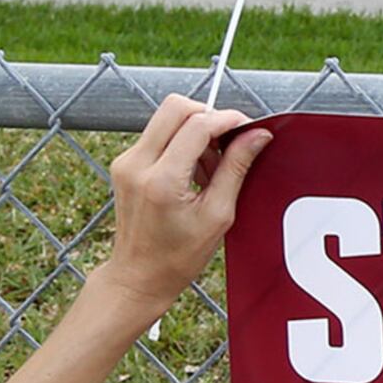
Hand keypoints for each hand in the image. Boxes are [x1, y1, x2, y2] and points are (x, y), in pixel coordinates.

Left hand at [96, 92, 272, 305]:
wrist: (139, 275)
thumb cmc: (178, 256)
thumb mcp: (217, 215)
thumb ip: (235, 168)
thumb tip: (257, 136)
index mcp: (162, 180)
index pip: (197, 125)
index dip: (228, 119)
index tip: (248, 127)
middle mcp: (137, 164)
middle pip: (176, 107)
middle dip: (209, 116)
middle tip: (229, 142)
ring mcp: (127, 161)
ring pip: (167, 118)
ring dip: (196, 131)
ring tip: (212, 168)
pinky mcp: (125, 163)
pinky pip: (158, 135)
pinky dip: (182, 143)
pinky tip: (195, 173)